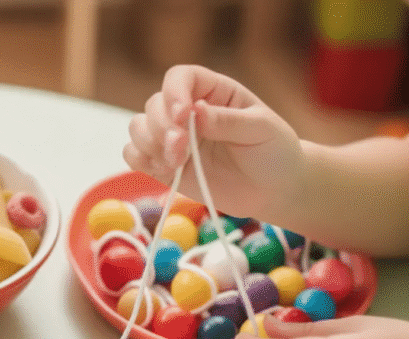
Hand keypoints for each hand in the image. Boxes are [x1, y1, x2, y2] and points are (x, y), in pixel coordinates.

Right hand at [123, 65, 302, 220]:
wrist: (274, 190)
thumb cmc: (273, 151)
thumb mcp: (261, 130)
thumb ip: (227, 121)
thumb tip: (195, 111)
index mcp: (213, 92)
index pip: (181, 77)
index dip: (174, 92)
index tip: (183, 115)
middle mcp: (188, 111)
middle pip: (155, 104)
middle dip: (161, 127)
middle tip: (181, 150)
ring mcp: (174, 139)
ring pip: (138, 128)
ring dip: (149, 144)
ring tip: (174, 163)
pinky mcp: (164, 165)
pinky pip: (135, 155)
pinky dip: (140, 160)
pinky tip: (164, 169)